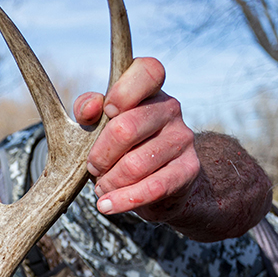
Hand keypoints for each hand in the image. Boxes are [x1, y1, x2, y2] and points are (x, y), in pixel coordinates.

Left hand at [72, 57, 200, 224]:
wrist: (163, 180)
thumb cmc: (124, 145)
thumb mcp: (100, 123)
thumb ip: (89, 108)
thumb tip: (89, 108)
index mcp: (149, 89)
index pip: (148, 70)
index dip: (123, 91)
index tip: (108, 111)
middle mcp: (170, 108)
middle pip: (125, 129)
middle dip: (99, 155)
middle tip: (93, 167)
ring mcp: (183, 138)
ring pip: (134, 165)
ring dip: (109, 182)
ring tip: (102, 187)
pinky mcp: (188, 170)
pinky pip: (151, 188)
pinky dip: (122, 200)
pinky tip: (106, 205)